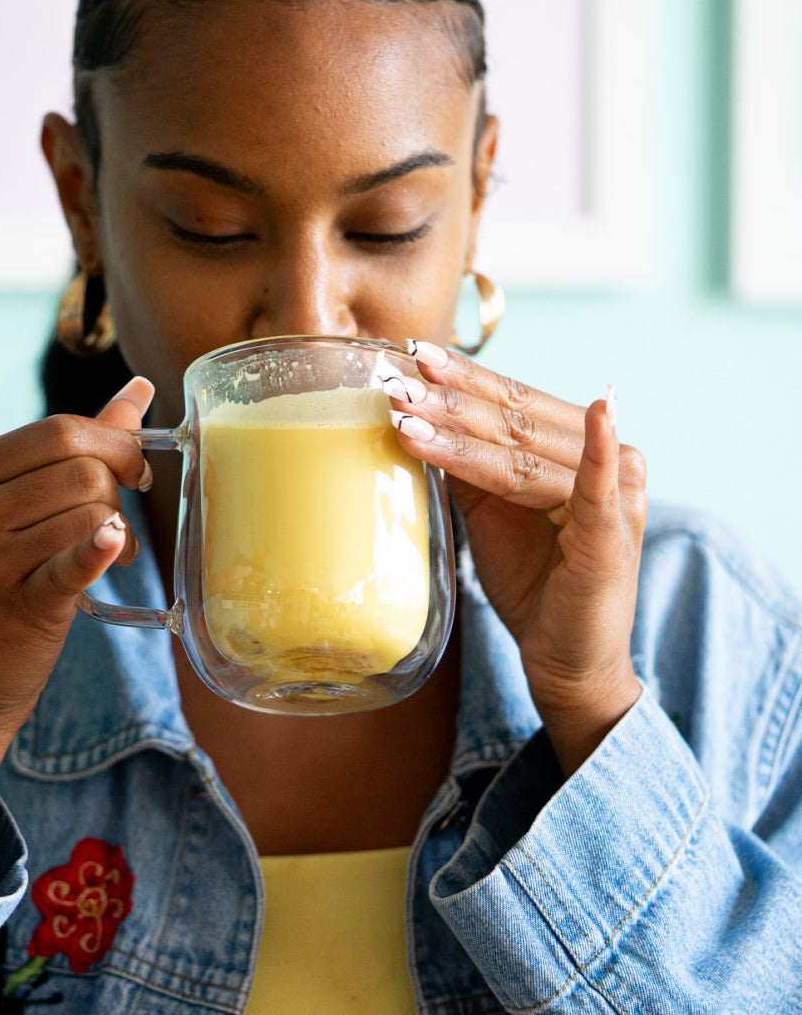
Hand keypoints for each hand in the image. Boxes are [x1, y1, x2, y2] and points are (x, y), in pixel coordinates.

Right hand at [0, 377, 153, 869]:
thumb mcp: (18, 506)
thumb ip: (81, 446)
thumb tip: (140, 390)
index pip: (62, 431)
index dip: (117, 443)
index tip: (135, 470)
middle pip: (82, 468)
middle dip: (120, 487)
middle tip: (123, 516)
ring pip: (91, 512)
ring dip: (120, 530)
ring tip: (114, 551)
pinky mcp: (16, 607)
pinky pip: (72, 564)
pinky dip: (100, 550)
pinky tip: (117, 547)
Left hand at [388, 342, 646, 775]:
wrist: (565, 658)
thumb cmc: (531, 581)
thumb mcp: (491, 513)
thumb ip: (472, 467)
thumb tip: (417, 417)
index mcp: (574, 450)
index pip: (513, 403)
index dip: (463, 381)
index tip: (411, 356)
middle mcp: (604, 461)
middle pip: (517, 419)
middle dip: (451, 397)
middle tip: (398, 376)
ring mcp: (615, 496)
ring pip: (528, 453)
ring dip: (467, 428)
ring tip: (412, 410)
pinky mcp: (614, 535)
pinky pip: (600, 487)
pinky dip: (598, 450)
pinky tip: (600, 410)